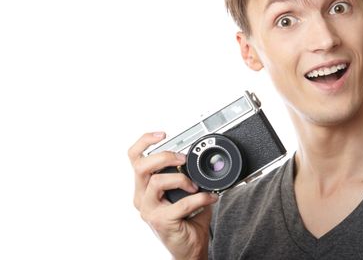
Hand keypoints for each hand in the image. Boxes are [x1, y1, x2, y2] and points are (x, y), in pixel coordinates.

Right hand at [128, 132, 218, 259]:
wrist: (189, 248)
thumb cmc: (187, 220)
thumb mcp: (185, 192)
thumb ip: (188, 176)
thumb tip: (203, 160)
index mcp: (144, 187)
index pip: (135, 158)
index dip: (145, 142)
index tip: (162, 134)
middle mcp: (141, 197)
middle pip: (141, 166)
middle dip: (164, 156)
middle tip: (183, 158)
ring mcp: (149, 210)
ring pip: (156, 182)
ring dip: (181, 179)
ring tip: (195, 185)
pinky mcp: (161, 221)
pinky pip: (181, 204)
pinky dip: (199, 198)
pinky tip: (209, 198)